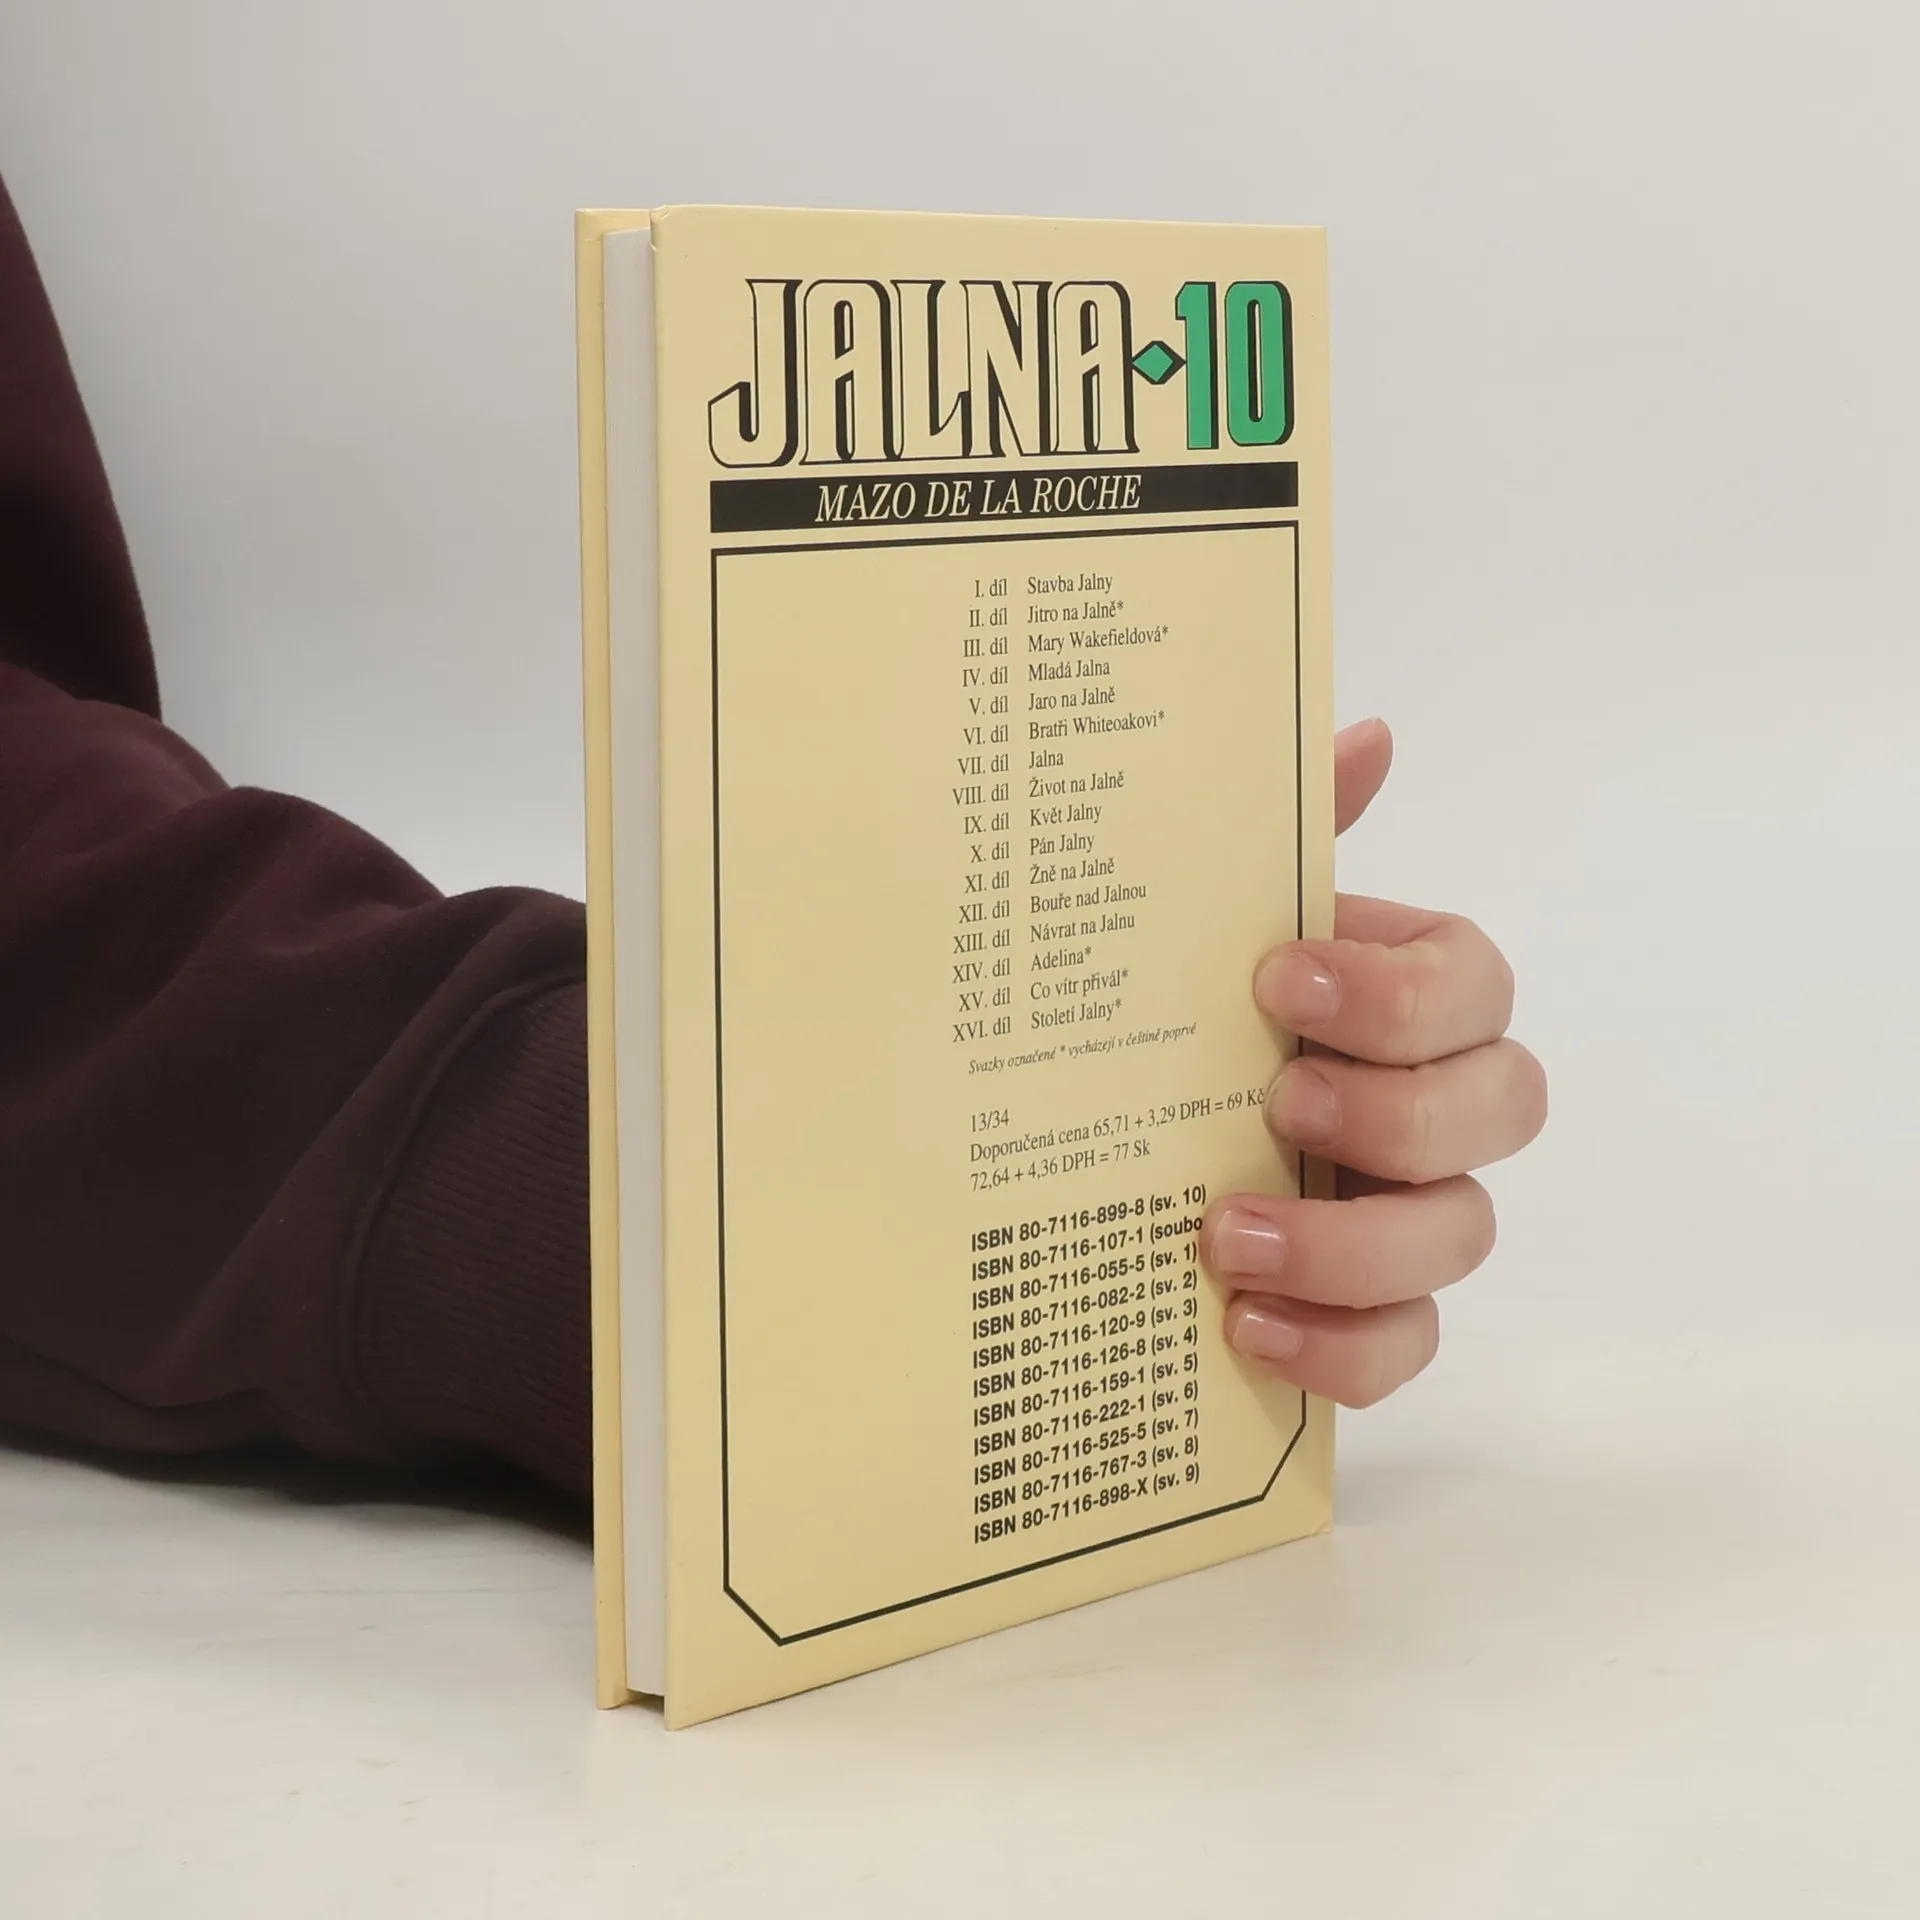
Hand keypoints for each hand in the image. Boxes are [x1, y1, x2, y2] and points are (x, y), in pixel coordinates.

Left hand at [1202, 718, 1546, 1406]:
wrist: (1099, 1132)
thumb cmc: (1180, 1012)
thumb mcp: (1209, 921)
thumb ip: (1292, 834)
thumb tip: (1368, 732)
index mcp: (1407, 997)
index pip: (1475, 983)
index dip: (1399, 991)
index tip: (1277, 981)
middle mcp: (1434, 1104)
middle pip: (1504, 1107)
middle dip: (1396, 1110)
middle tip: (1274, 1103)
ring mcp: (1411, 1214)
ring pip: (1463, 1238)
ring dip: (1353, 1241)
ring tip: (1224, 1232)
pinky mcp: (1370, 1312)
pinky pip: (1406, 1350)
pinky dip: (1340, 1347)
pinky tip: (1243, 1322)